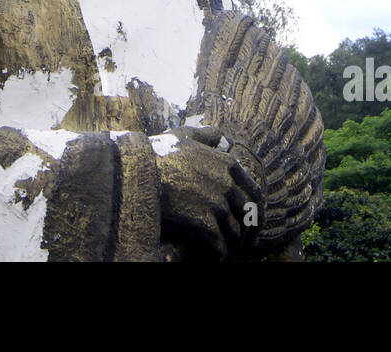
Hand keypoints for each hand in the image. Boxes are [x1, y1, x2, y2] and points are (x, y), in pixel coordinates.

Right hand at [155, 126, 263, 259]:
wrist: (136, 173)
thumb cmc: (158, 154)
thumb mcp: (184, 136)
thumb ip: (207, 135)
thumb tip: (224, 138)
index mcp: (227, 164)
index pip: (253, 193)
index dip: (254, 210)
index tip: (249, 221)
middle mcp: (227, 185)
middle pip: (247, 215)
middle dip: (246, 231)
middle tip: (242, 242)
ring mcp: (217, 205)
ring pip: (234, 232)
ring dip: (231, 244)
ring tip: (224, 249)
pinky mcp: (204, 224)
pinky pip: (219, 246)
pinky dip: (218, 253)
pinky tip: (214, 256)